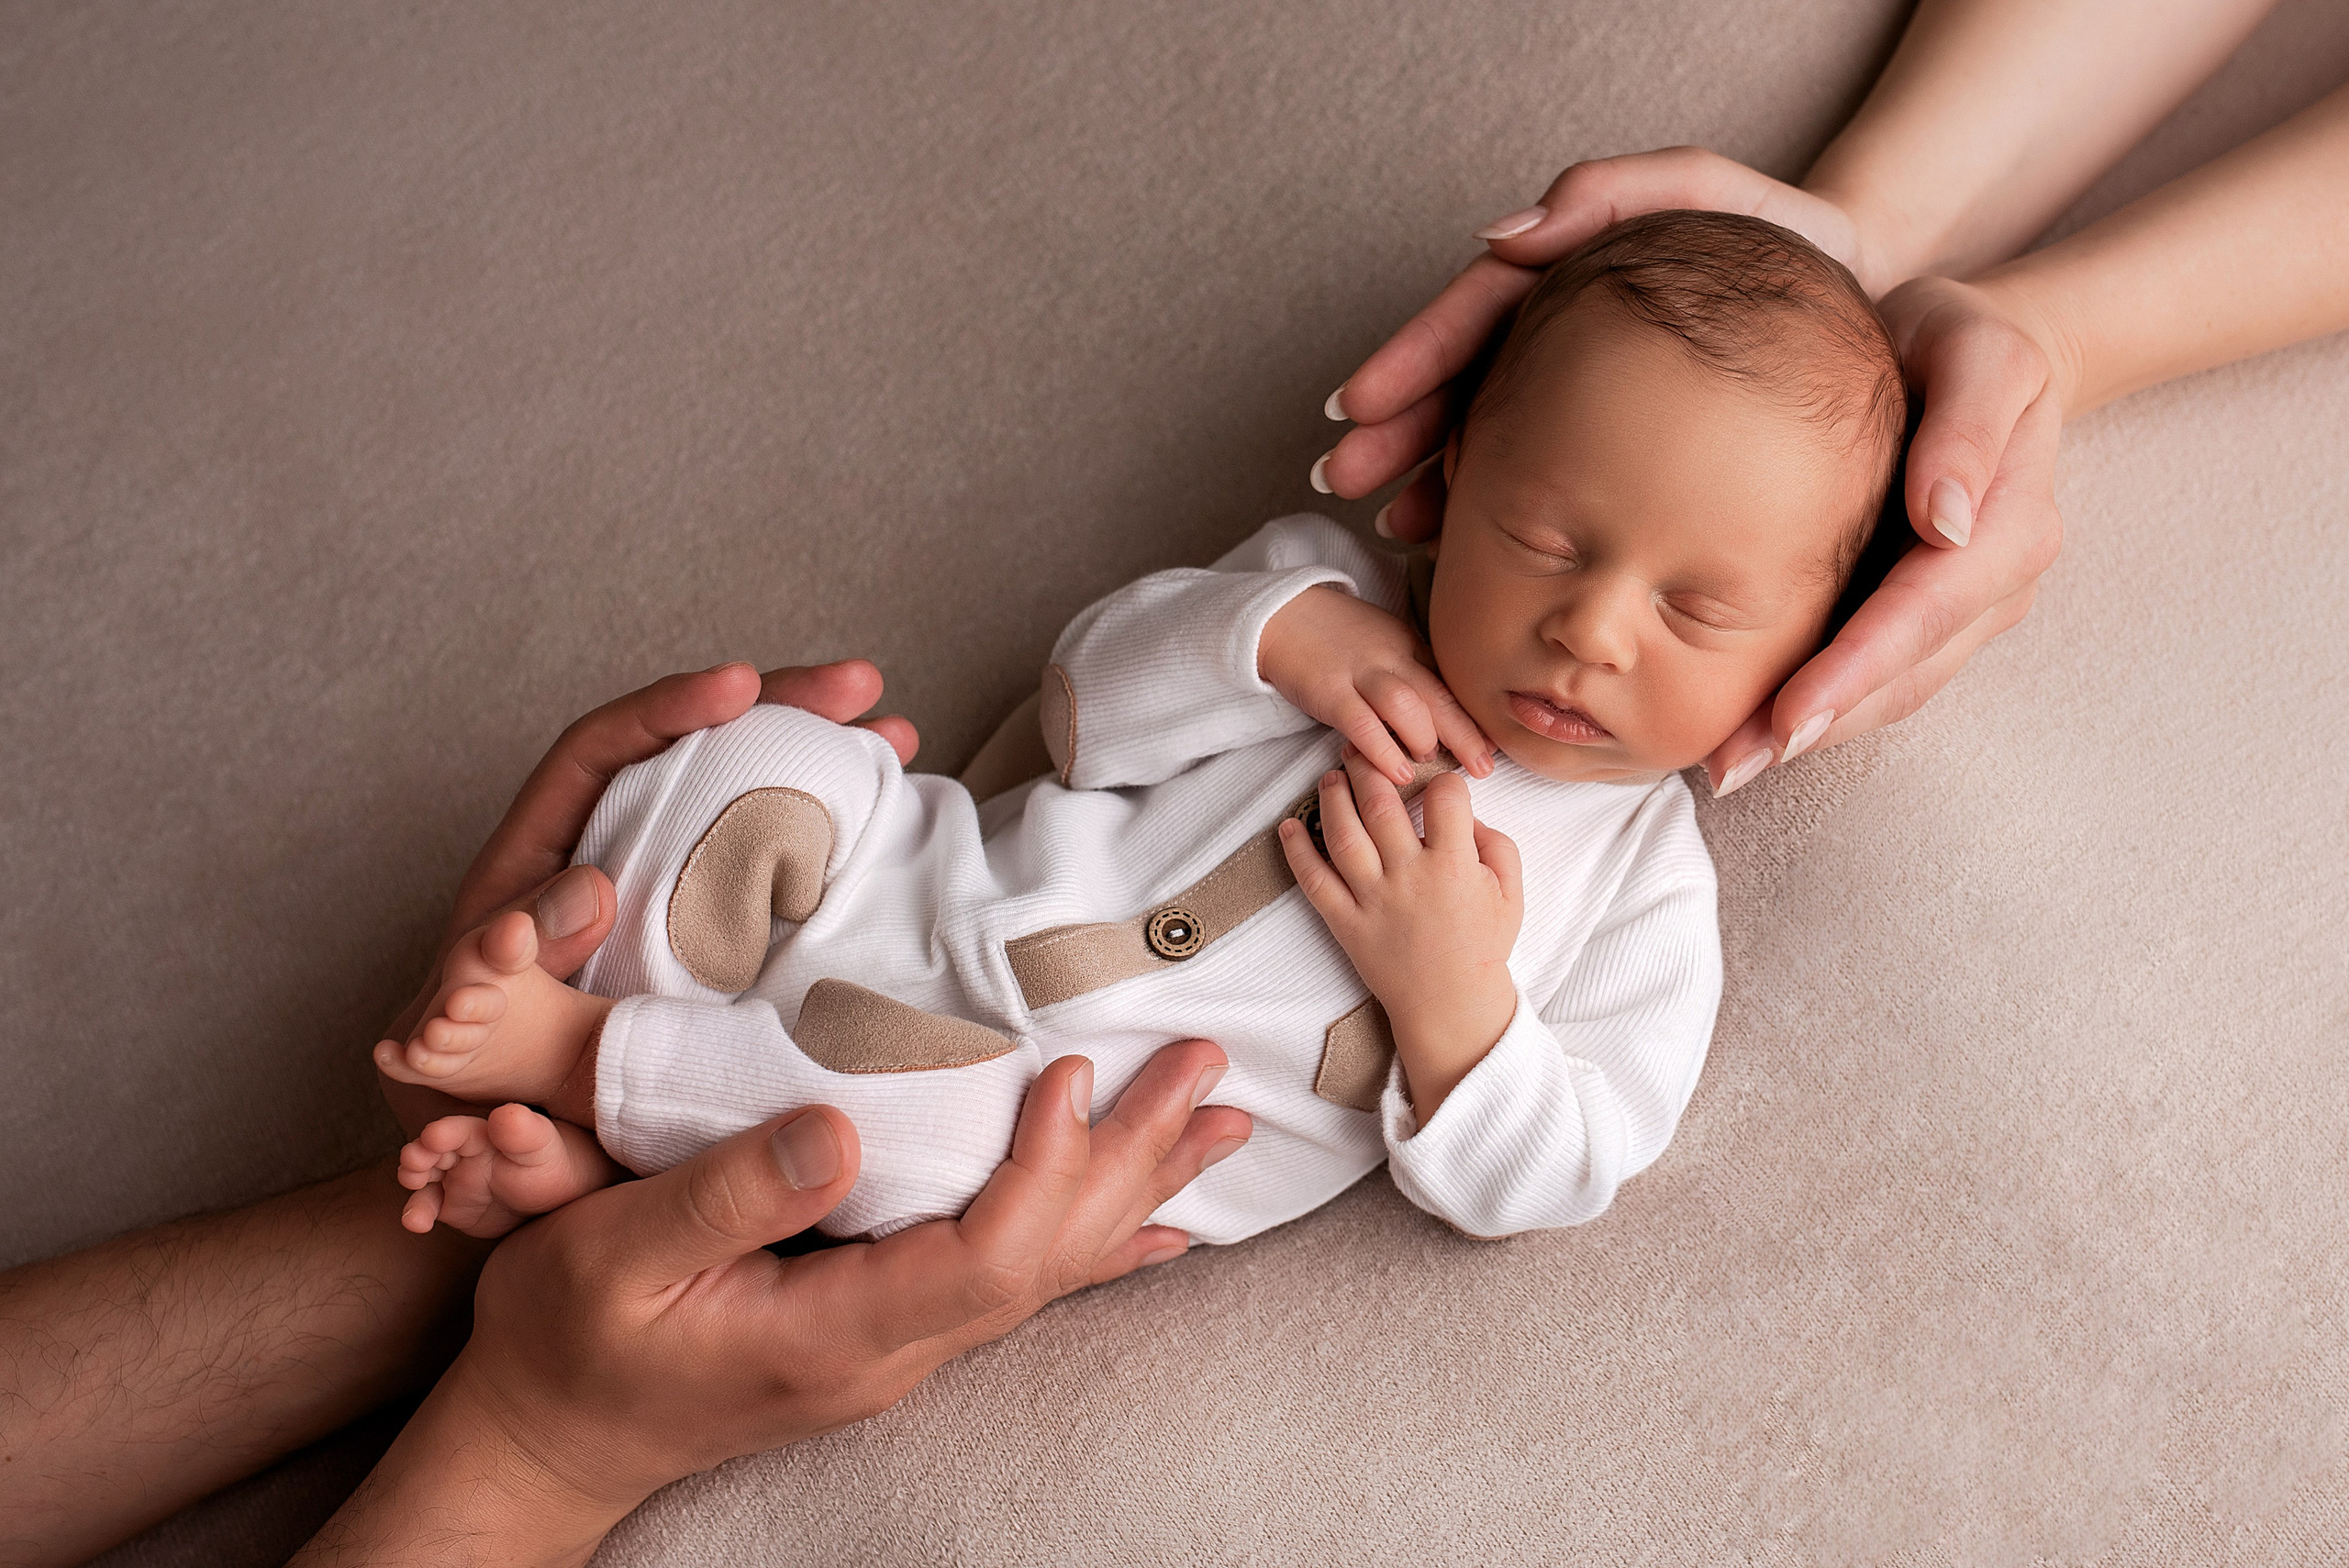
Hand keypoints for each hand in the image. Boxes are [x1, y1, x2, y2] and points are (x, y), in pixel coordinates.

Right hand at [297, 1042, 1251, 1566]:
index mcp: (832, 1334)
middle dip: (1132, 1159)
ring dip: (1132, 1188)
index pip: (985, 1259)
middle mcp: (890, 1352)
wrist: (546, 1436)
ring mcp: (896, 1349)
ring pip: (1047, 1268)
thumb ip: (731, 1194)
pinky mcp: (887, 1327)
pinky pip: (1016, 1282)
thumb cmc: (564, 1339)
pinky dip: (1093, 1240)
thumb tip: (841, 1132)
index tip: (1074, 1074)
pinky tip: (1154, 1226)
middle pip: (1047, 1258)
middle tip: (1206, 1071)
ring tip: (1212, 1123)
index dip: (1045, 1168)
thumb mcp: (613, 1252)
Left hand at [378, 659, 919, 1134]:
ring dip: (822, 760)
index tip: (741, 687)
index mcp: (535, 859)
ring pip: (741, 798)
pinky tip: (890, 823)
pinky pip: (771, 865)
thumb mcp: (462, 1033)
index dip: (667, 709)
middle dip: (780, 706)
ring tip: (896, 735)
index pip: (599, 749)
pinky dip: (832, 839)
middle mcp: (604, 854)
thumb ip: (501, 968)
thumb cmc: (461, 1095)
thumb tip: (588, 889)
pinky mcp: (710, 934)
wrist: (486, 1153)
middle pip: (691, 748)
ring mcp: (665, 890)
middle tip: (861, 689)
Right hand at [1258, 585, 1494, 782]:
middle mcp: (1392, 657)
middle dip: (1467, 734)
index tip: (1497, 745)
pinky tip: (1397, 772)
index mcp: (1408, 645)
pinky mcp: (1329, 691)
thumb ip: (1411, 670)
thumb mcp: (1383, 641)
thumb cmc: (1333, 634)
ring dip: (1425, 737)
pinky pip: (1362, 723)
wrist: (1280, 615)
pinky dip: (1382, 750)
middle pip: (1439, 696)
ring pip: (1407, 705)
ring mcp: (1360, 673)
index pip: (1450, 683)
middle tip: (1486, 767)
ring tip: (1434, 763)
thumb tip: (1440, 714)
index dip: (1474, 716)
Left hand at [1279, 754, 1521, 1115]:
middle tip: (1362, 750)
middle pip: (1382, 805)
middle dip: (1370, 768)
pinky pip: (1315, 882)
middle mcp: (1410, 877)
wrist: (1451, 1006)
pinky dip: (1297, 852)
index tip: (1440, 785)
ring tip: (1331, 777)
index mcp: (1455, 866)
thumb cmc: (1483, 947)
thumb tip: (1467, 814)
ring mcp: (1374, 900)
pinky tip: (1288, 826)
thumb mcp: (1511, 894)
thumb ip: (1497, 845)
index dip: (1444, 781)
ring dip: (1333, 799)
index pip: (1444, 797)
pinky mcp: (1346, 923)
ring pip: (1344, 835)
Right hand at [1317, 147, 1860, 542]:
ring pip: (1492, 428)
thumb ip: (1613, 189)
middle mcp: (1567, 328)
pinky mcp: (1620, 436)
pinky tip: (1470, 539)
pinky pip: (1544, 468)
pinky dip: (1498, 501)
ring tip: (1397, 524)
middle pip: (1463, 375)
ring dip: (1433, 473)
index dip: (1413, 356)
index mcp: (1572, 271)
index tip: (1362, 403)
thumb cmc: (1793, 236)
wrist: (1869, 298)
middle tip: (1344, 477)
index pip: (1473, 310)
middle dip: (1396, 427)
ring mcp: (1590, 383)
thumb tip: (1502, 235)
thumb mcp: (1707, 188)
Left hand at [1705, 275, 2063, 792]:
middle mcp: (1995, 584)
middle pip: (1905, 674)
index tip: (1790, 716)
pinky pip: (1872, 676)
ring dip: (1812, 734)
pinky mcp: (1920, 614)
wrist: (1957, 351)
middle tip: (1732, 766)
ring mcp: (1962, 609)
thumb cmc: (1954, 339)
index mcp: (2012, 526)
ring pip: (1889, 692)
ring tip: (1728, 763)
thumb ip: (1970, 424)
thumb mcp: (1977, 348)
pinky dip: (1816, 706)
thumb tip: (1950, 520)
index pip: (1926, 612)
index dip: (1857, 670)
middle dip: (1821, 724)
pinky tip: (1751, 727)